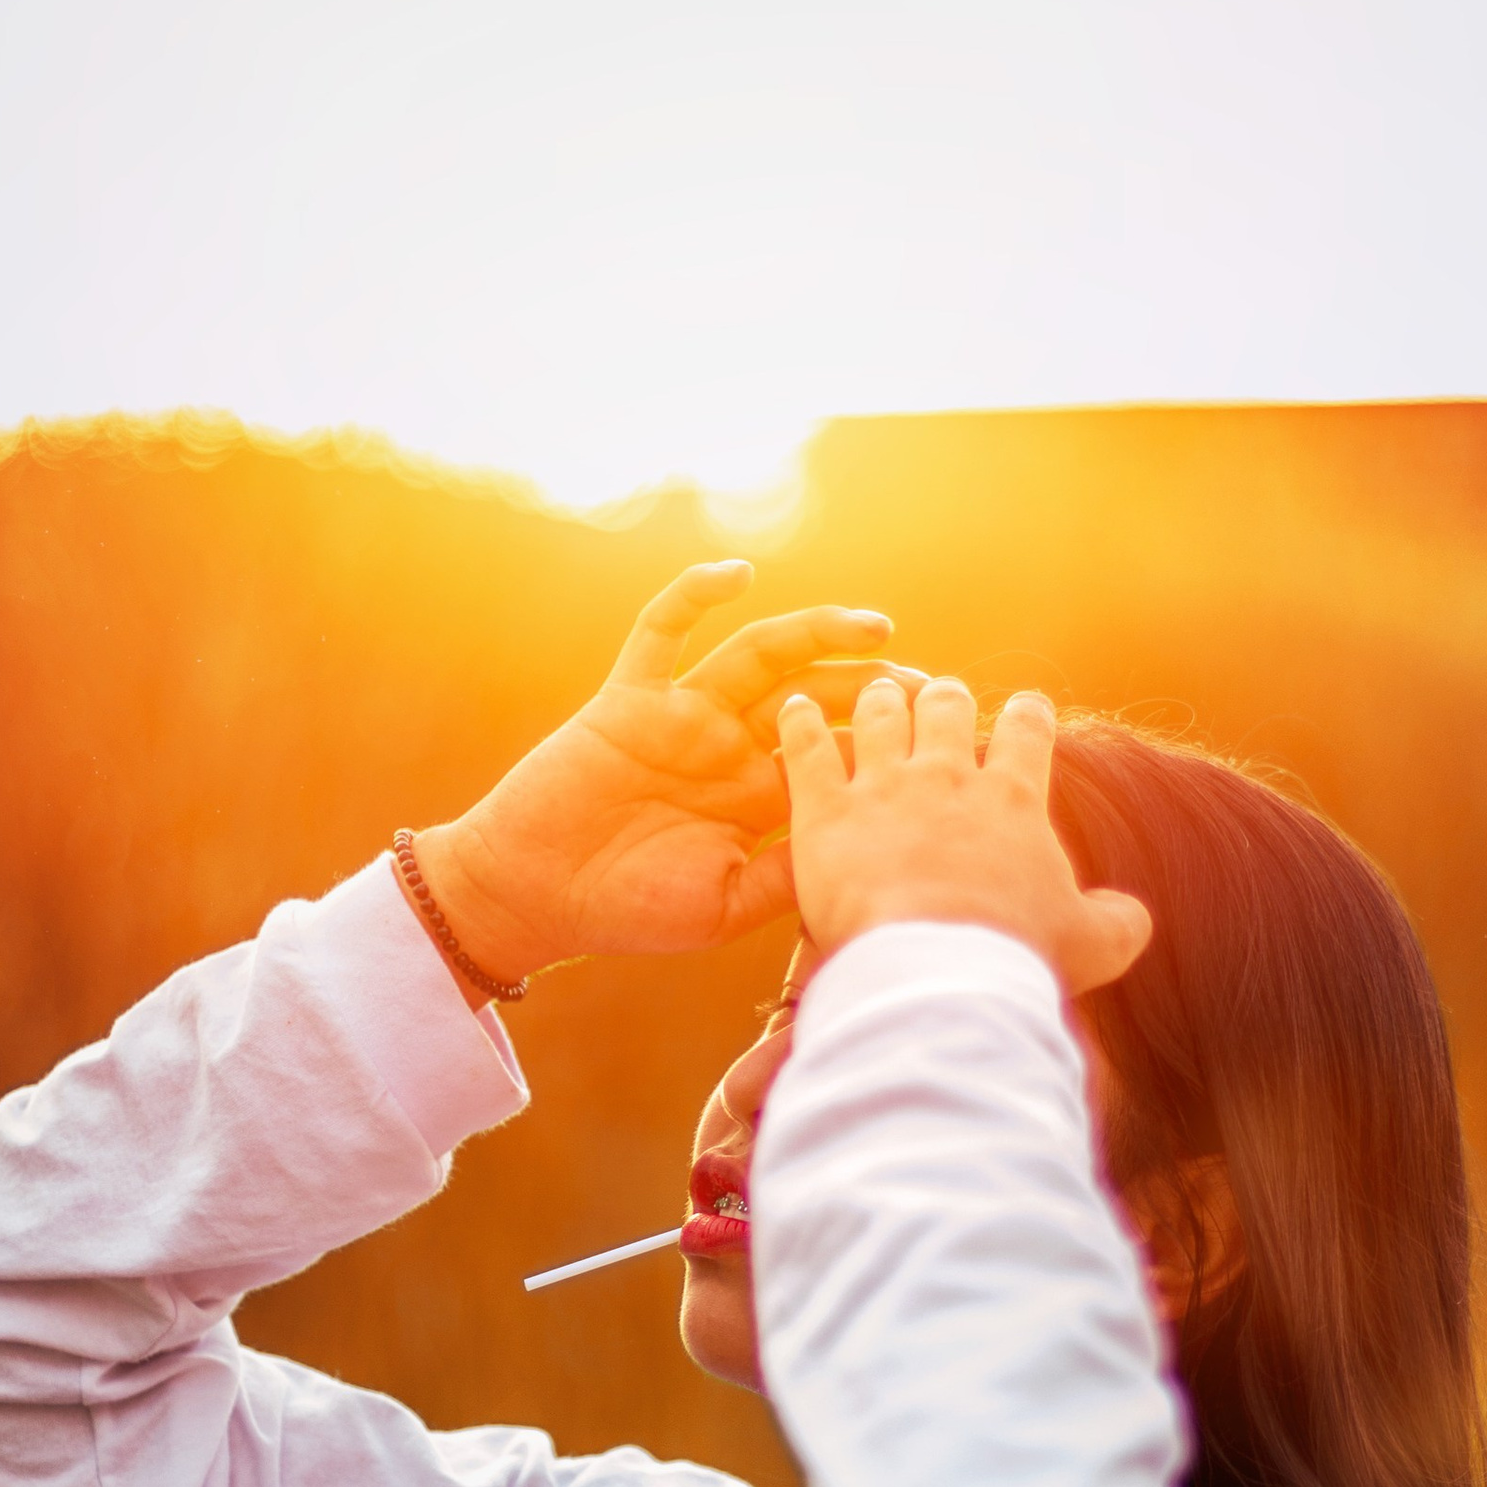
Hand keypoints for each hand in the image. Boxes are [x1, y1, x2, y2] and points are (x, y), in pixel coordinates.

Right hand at [416, 564, 903, 977]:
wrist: (534, 899)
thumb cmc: (626, 913)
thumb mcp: (724, 906)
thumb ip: (786, 874)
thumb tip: (864, 849)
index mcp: (761, 797)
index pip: (839, 755)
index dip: (892, 745)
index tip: (952, 742)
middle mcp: (731, 747)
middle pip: (817, 696)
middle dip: (877, 688)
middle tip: (934, 688)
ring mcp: (684, 717)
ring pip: (761, 656)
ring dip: (819, 632)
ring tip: (879, 627)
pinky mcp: (630, 698)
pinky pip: (661, 631)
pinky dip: (694, 595)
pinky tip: (737, 574)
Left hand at [777, 674, 1152, 995]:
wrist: (935, 975)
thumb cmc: (1014, 959)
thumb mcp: (1093, 945)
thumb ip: (1118, 922)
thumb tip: (1131, 916)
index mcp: (1013, 799)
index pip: (1028, 732)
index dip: (1029, 716)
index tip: (1027, 712)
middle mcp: (947, 778)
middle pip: (947, 708)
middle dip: (946, 698)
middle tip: (942, 701)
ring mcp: (883, 789)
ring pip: (879, 715)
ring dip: (881, 700)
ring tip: (879, 697)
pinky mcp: (824, 814)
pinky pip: (806, 750)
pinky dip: (799, 726)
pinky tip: (794, 711)